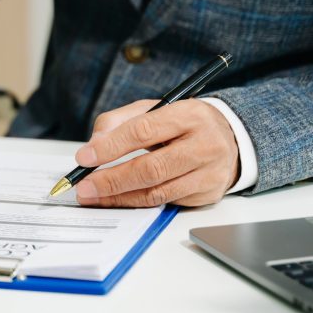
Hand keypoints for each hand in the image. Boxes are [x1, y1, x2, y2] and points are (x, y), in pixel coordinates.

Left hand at [73, 99, 239, 207]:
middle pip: (151, 168)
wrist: (229, 139)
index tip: (85, 157)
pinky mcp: (207, 194)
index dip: (111, 146)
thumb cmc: (183, 123)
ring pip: (157, 192)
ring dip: (119, 197)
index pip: (144, 131)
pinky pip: (165, 202)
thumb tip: (95, 144)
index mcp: (189, 115)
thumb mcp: (153, 109)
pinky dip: (136, 203)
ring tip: (93, 196)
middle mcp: (204, 145)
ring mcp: (208, 173)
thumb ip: (119, 121)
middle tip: (84, 186)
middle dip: (111, 179)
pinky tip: (117, 200)